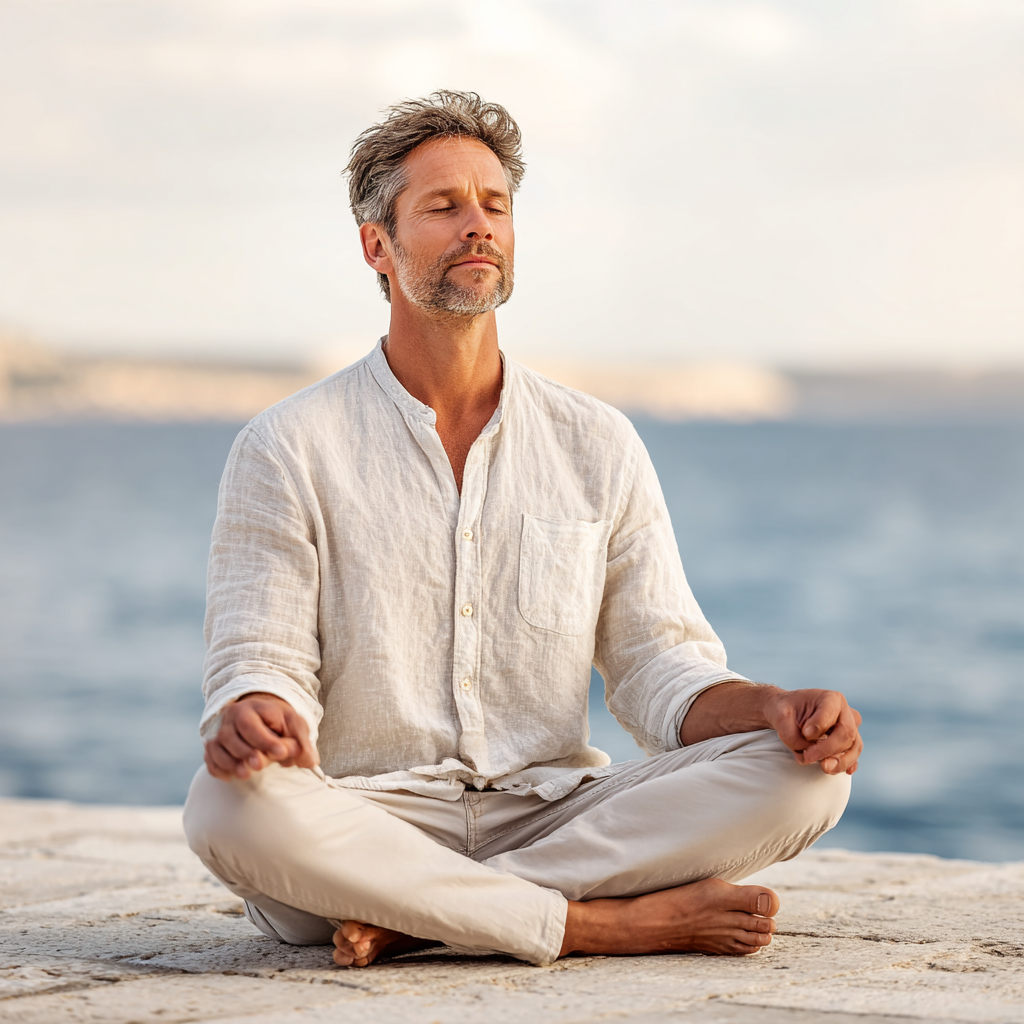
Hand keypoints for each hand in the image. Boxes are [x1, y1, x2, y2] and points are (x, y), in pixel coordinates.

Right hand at [204, 692, 318, 780]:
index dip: (266, 740)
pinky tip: (230, 777)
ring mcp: (221, 732)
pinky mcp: (215, 746)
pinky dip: (217, 768)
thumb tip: (310, 762)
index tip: (281, 753)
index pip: (254, 724)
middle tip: (260, 765)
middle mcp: (233, 717)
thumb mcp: (295, 726)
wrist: (262, 718)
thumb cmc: (281, 723)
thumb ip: (302, 742)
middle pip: (231, 735)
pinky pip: (210, 757)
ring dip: (230, 762)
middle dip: (245, 751)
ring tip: (246, 774)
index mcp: (255, 708)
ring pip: (217, 746)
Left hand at [763, 688, 861, 775]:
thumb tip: (805, 756)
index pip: (830, 715)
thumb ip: (790, 735)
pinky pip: (853, 754)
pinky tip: (844, 771)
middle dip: (828, 749)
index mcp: (831, 698)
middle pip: (846, 733)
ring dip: (841, 761)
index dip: (819, 727)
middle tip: (808, 757)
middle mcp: (845, 712)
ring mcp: (850, 728)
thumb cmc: (786, 711)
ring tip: (825, 768)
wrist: (788, 713)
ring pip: (854, 746)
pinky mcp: (849, 742)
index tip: (805, 734)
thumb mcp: (780, 716)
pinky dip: (849, 763)